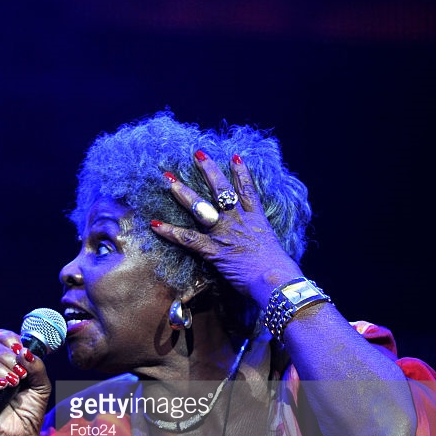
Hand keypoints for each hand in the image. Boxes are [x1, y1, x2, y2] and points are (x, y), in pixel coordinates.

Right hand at [0, 330, 51, 435]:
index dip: (9, 340)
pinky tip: (0, 387)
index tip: (20, 350)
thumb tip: (24, 351)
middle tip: (19, 372)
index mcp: (6, 359)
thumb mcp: (42, 386)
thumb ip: (37, 366)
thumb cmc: (31, 410)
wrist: (21, 434)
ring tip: (12, 382)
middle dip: (5, 356)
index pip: (0, 337)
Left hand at [151, 152, 303, 305]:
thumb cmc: (281, 271)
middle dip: (208, 170)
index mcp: (257, 220)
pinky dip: (170, 232)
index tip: (234, 157)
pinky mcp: (213, 250)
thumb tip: (258, 250)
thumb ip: (262, 244)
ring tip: (169, 179)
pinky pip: (188, 238)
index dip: (241, 172)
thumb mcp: (274, 250)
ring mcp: (224, 233)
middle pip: (222, 190)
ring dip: (183, 192)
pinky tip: (155, 225)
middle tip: (197, 154)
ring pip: (201, 207)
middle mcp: (239, 221)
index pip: (248, 190)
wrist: (277, 281)